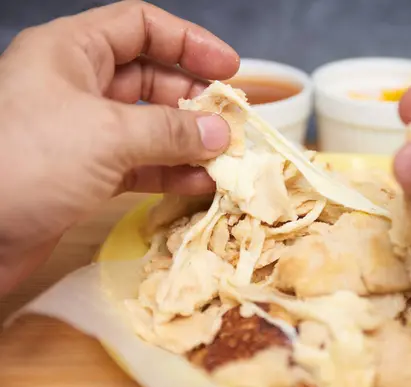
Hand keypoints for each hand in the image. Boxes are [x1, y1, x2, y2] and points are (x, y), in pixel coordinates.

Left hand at [0, 1, 239, 294]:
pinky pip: (140, 165)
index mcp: (71, 52)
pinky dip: (172, 172)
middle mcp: (77, 87)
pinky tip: (201, 183)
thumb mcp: (108, 134)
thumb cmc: (25, 162)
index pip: (140, 26)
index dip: (189, 41)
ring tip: (227, 157)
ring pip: (150, 127)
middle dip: (195, 100)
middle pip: (151, 79)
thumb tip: (221, 131)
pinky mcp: (85, 176)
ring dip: (190, 141)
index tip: (229, 67)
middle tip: (233, 122)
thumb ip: (171, 130)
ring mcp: (82, 134)